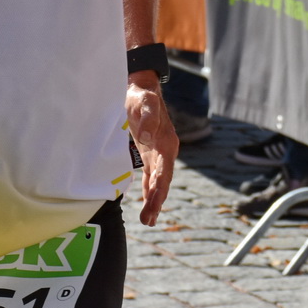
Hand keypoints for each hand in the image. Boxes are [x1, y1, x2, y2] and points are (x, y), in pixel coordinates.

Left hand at [126, 72, 177, 224]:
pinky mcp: (149, 152)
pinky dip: (150, 189)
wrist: (141, 87)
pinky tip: (148, 203)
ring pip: (158, 181)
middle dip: (157, 201)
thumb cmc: (141, 95)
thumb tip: (148, 137)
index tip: (154, 204)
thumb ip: (147, 117)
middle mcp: (166, 150)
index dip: (159, 189)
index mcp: (167, 141)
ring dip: (154, 199)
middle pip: (163, 180)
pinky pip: (152, 175)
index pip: (165, 170)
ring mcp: (158, 152)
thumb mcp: (144, 102)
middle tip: (149, 220)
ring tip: (148, 220)